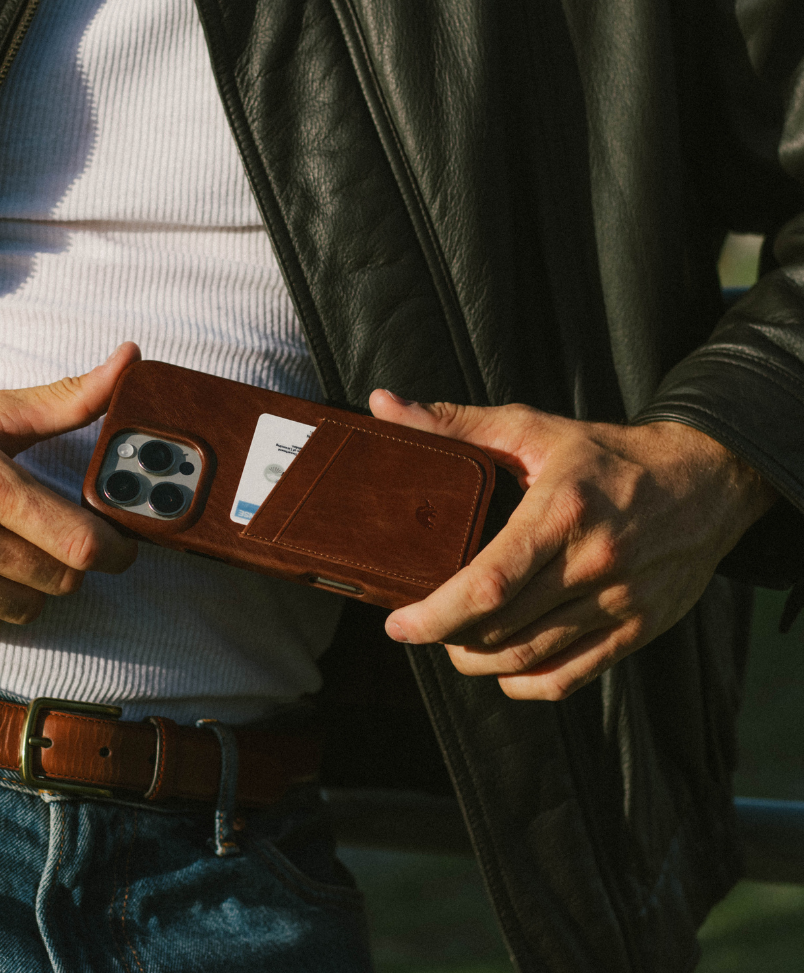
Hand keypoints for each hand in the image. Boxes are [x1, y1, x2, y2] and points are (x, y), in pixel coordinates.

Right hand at [0, 342, 140, 637]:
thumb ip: (64, 399)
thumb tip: (130, 360)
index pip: (79, 542)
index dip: (116, 550)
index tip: (121, 546)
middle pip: (61, 581)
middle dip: (72, 564)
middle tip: (57, 542)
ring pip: (26, 609)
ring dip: (32, 587)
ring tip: (8, 553)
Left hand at [367, 392, 777, 700]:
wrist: (706, 481)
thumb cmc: (606, 454)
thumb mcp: (532, 428)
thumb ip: (453, 422)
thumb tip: (381, 404)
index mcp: (561, 511)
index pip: (490, 582)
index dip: (437, 614)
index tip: (399, 625)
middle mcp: (593, 563)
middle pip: (502, 628)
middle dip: (448, 637)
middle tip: (421, 625)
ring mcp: (618, 603)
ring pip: (530, 659)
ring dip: (479, 661)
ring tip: (454, 643)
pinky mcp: (636, 629)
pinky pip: (570, 678)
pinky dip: (525, 683)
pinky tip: (502, 668)